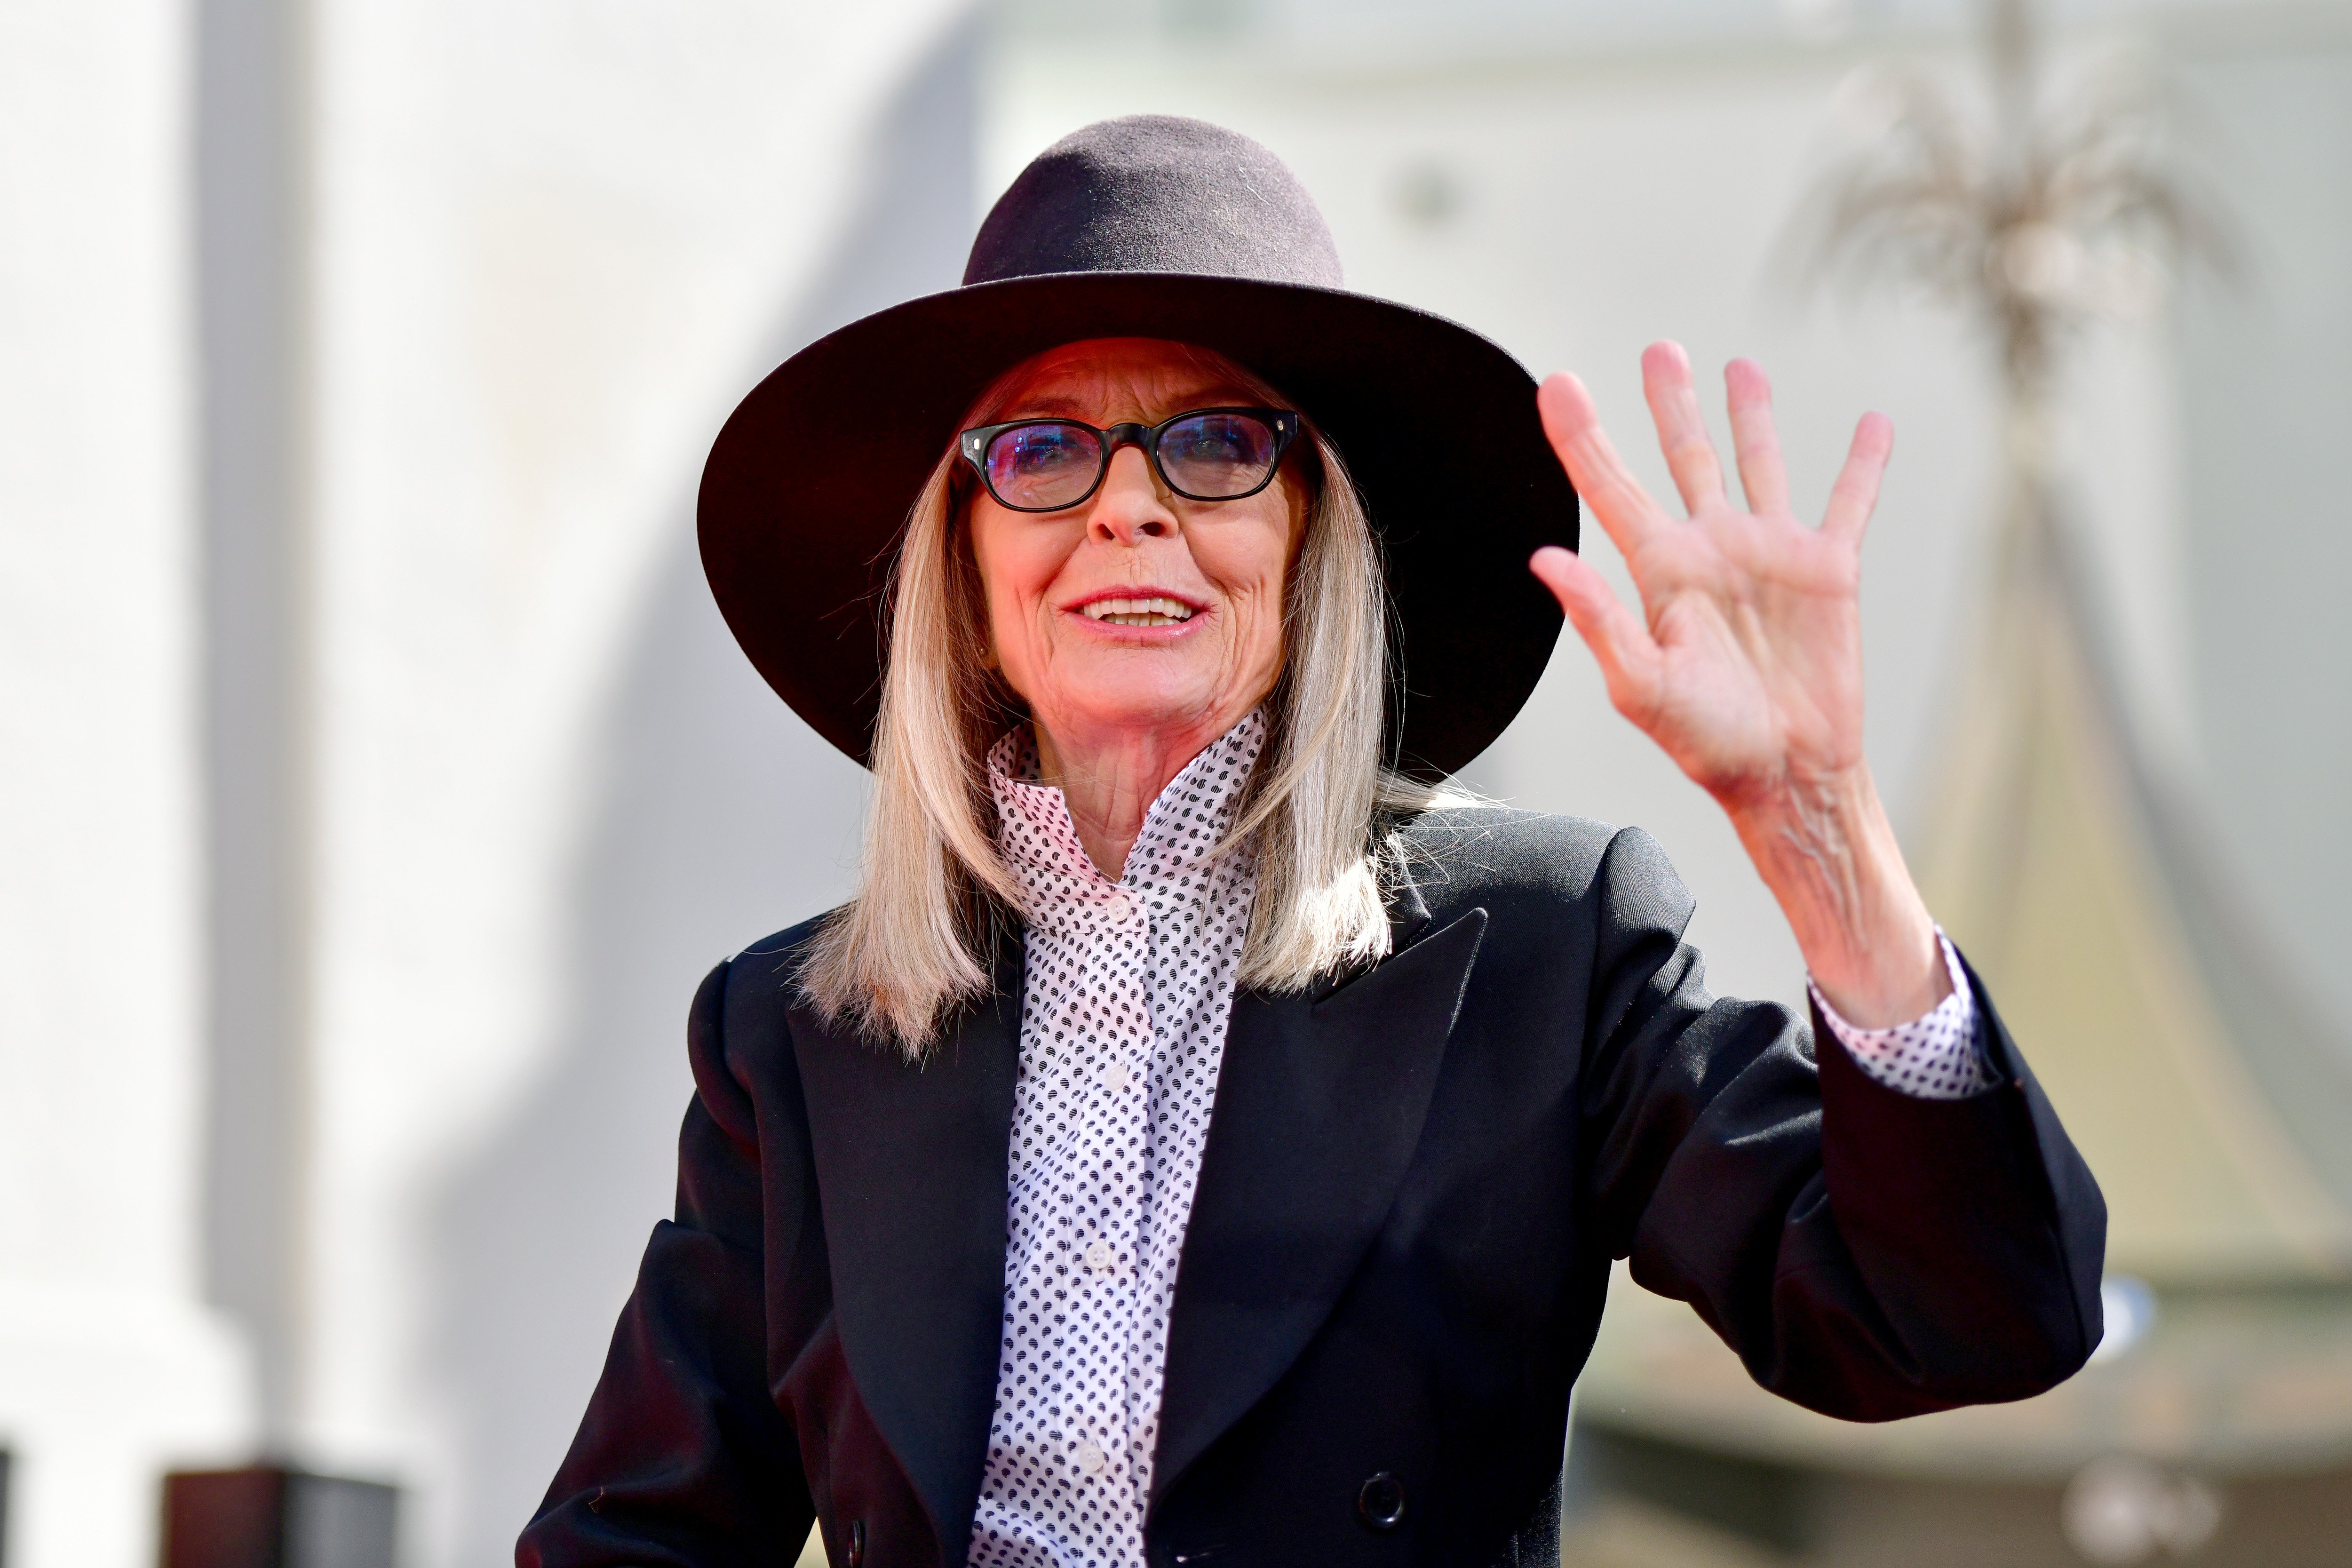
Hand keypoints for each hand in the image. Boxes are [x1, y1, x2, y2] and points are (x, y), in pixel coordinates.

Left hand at [1529, 343, 1946, 1026]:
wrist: (1786, 774)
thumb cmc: (1706, 742)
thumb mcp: (1641, 684)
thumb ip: (1597, 618)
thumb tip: (1543, 558)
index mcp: (1659, 571)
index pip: (1609, 487)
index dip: (1581, 435)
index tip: (1553, 383)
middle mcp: (1711, 550)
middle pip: (1685, 457)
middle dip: (1670, 403)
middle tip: (1661, 349)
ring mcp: (1770, 555)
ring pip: (1759, 464)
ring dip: (1751, 416)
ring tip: (1740, 367)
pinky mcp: (1828, 571)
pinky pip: (1849, 503)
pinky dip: (1863, 464)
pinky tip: (1874, 425)